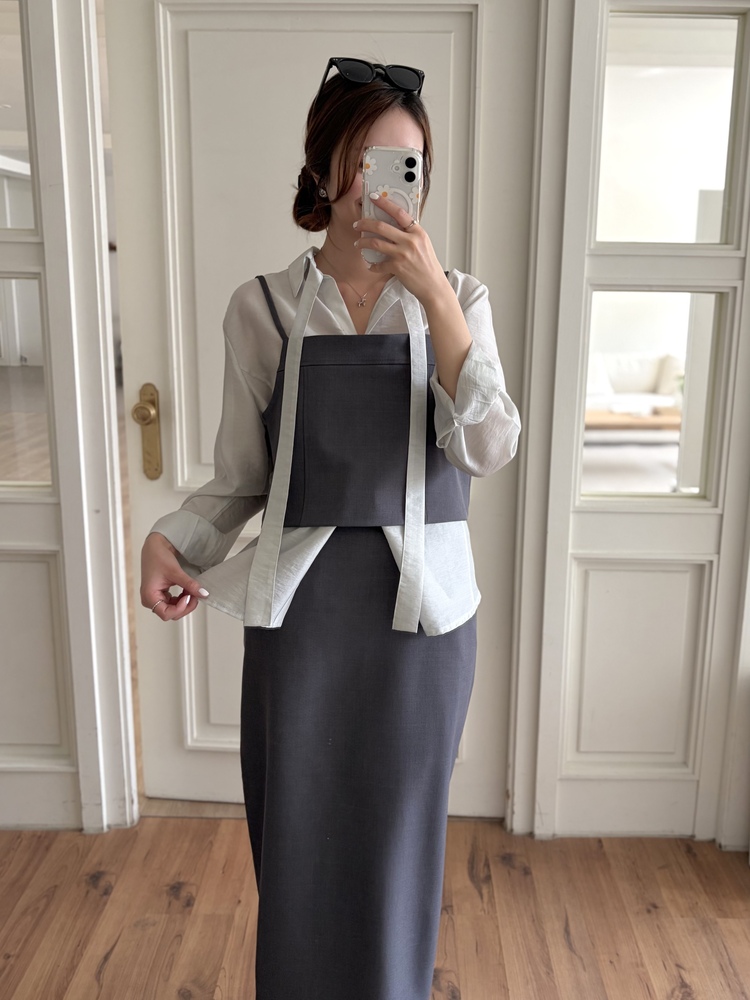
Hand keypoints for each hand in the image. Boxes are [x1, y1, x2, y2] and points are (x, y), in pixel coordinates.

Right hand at [140, 532, 207, 621]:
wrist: (155, 546)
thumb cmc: (158, 557)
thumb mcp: (175, 572)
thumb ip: (190, 584)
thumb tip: (203, 594)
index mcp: (149, 596)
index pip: (166, 613)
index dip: (180, 608)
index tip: (189, 596)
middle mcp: (150, 600)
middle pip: (171, 614)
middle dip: (185, 606)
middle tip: (195, 595)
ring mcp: (155, 598)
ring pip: (173, 610)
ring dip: (185, 603)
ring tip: (191, 590)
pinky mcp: (161, 594)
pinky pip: (173, 603)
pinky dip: (182, 599)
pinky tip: (187, 590)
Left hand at [353, 194, 450, 308]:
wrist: (433, 286)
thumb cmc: (428, 266)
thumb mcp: (423, 244)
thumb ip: (410, 234)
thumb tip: (393, 226)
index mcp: (417, 232)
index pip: (399, 212)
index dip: (384, 203)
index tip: (374, 198)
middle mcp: (410, 241)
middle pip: (381, 227)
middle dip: (365, 224)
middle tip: (357, 224)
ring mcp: (403, 254)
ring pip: (376, 243)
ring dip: (363, 243)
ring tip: (357, 244)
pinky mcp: (397, 267)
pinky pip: (378, 264)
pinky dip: (372, 266)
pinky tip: (370, 266)